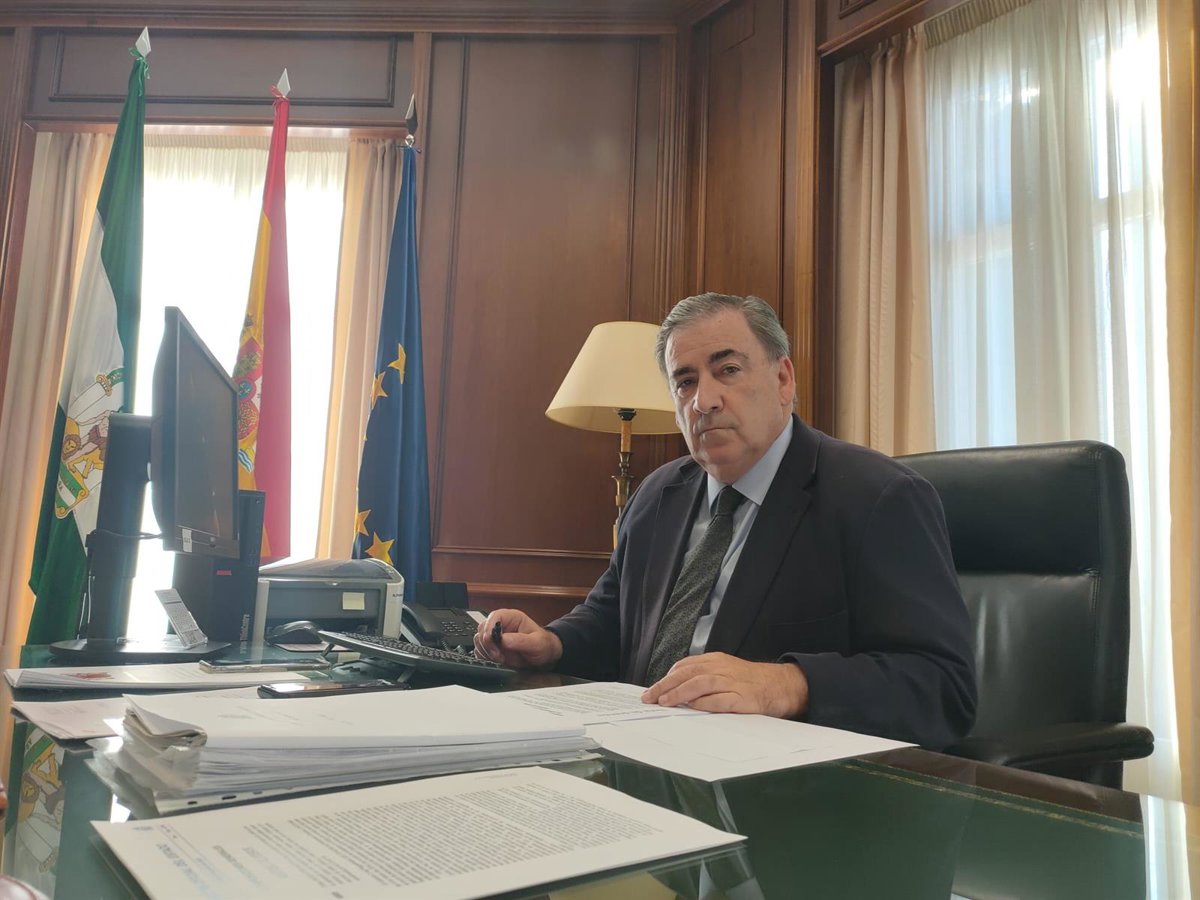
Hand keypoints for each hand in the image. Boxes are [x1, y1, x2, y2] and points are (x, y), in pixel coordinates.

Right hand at [473, 608, 562, 670]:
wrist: (544, 656)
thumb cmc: (543, 645)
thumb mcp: (536, 643)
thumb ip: (520, 641)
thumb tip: (503, 639)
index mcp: (511, 617)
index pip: (493, 617)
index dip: (489, 628)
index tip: (492, 641)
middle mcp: (501, 625)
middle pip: (482, 629)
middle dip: (487, 644)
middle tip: (498, 655)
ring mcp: (495, 636)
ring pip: (479, 640)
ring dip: (486, 651)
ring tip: (500, 658)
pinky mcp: (493, 648)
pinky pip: (480, 650)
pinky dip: (484, 657)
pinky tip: (496, 660)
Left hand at [641, 653, 808, 717]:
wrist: (780, 685)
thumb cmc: (749, 681)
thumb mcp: (725, 671)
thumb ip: (703, 678)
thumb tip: (676, 690)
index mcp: (715, 661)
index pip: (685, 666)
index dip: (667, 678)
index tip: (653, 690)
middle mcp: (721, 669)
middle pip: (687, 673)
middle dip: (665, 685)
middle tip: (650, 697)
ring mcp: (732, 683)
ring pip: (700, 683)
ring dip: (679, 693)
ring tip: (665, 702)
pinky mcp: (742, 698)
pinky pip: (720, 700)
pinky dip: (704, 704)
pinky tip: (692, 708)